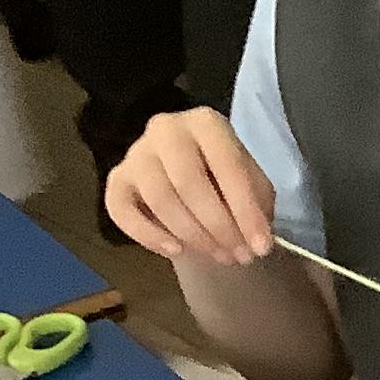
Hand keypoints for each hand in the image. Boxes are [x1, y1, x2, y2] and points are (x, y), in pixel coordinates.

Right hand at [103, 110, 277, 267]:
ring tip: (217, 256)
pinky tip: (175, 251)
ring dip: (192, 235)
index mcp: (205, 123)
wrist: (189, 176)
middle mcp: (166, 130)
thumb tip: (257, 241)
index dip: (246, 210)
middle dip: (218, 226)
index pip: (226, 165)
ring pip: (159, 198)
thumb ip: (256, 204)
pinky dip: (148, 236)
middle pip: (188, 182)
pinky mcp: (117, 180)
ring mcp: (136, 153)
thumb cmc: (224, 178)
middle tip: (238, 256)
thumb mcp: (251, 183)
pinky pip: (122, 210)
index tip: (261, 247)